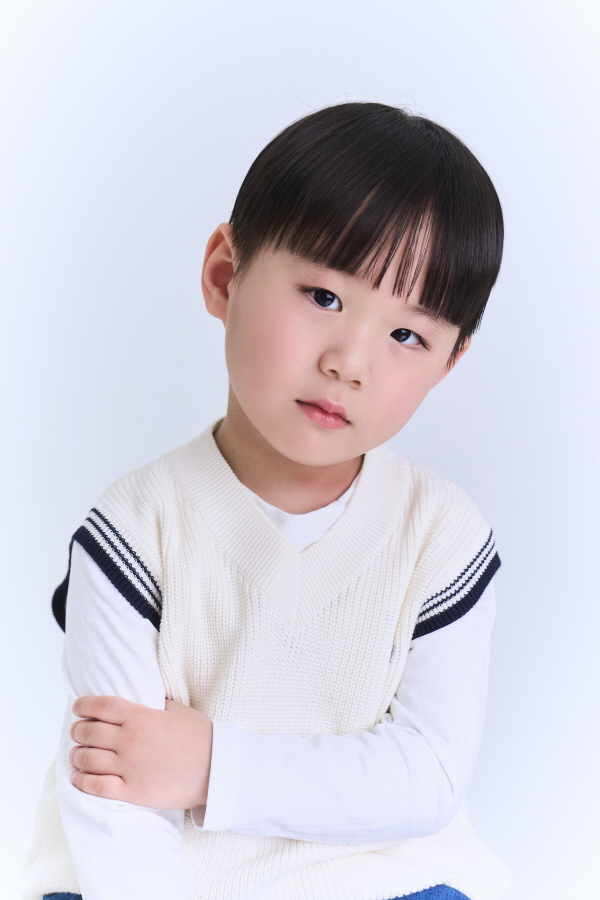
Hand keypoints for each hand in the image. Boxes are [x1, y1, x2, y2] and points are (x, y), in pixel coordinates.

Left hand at [69, 695, 212, 809]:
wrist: (217, 769)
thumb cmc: (201, 738)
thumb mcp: (179, 711)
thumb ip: (156, 704)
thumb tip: (144, 699)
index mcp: (141, 716)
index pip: (100, 707)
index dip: (83, 706)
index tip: (78, 708)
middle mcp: (130, 740)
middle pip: (89, 732)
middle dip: (78, 731)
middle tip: (77, 732)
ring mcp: (129, 767)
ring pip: (87, 759)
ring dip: (77, 755)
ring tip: (77, 754)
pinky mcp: (132, 791)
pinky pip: (96, 786)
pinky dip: (82, 781)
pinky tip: (78, 777)